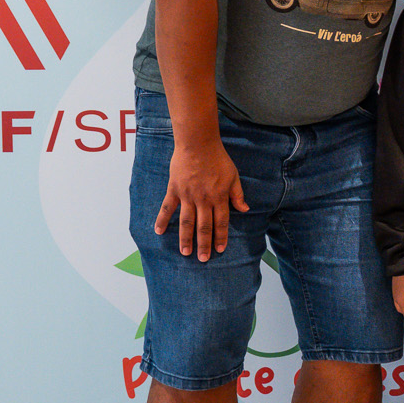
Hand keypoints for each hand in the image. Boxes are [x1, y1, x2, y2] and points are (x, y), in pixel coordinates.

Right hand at [154, 138, 248, 259]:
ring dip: (186, 238)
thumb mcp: (234, 176)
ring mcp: (188, 196)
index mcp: (219, 197)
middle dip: (204, 244)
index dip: (221, 237)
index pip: (221, 222)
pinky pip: (168, 208)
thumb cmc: (218, 158)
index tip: (220, 249)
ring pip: (187, 221)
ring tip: (185, 252)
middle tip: (203, 259)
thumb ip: (238, 194)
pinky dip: (162, 220)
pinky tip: (159, 232)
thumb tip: (244, 209)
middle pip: (204, 226)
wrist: (198, 143)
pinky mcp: (175, 189)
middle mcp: (204, 199)